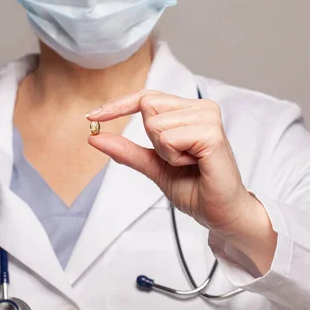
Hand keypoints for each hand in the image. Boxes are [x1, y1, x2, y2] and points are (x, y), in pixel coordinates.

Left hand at [86, 90, 275, 272]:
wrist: (219, 213)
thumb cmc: (194, 187)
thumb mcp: (152, 166)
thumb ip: (126, 150)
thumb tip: (94, 137)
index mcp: (188, 110)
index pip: (145, 96)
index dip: (117, 106)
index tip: (91, 117)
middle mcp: (200, 107)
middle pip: (146, 106)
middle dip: (152, 139)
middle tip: (177, 158)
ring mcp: (208, 117)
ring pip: (155, 123)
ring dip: (165, 152)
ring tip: (189, 163)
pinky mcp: (212, 134)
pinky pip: (169, 138)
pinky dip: (173, 157)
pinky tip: (194, 164)